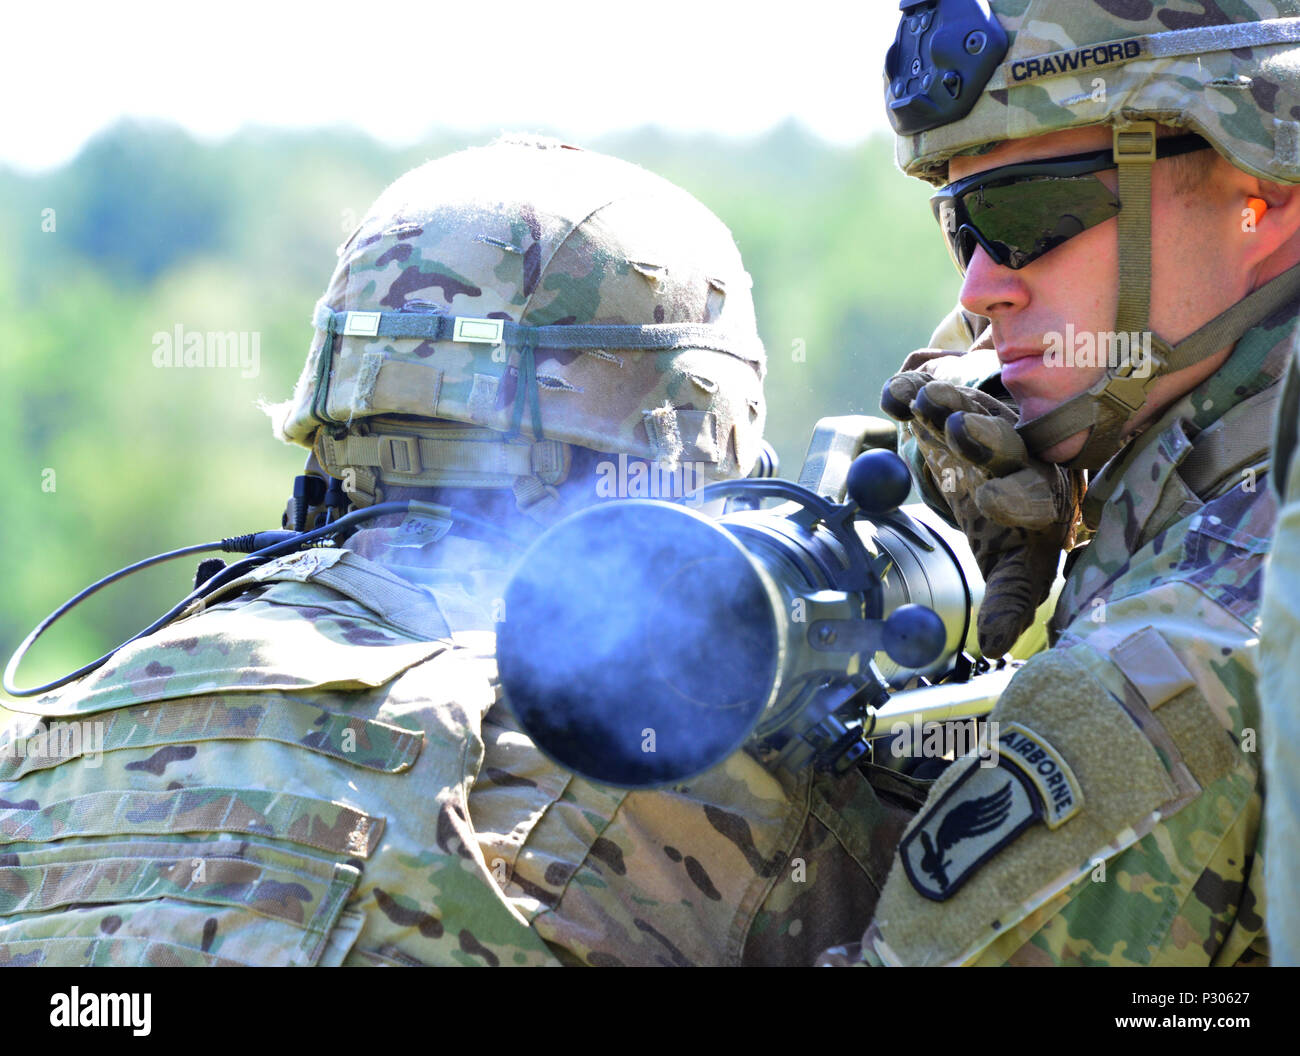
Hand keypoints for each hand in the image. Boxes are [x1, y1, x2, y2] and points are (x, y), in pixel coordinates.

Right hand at [881, 373, 1083, 656]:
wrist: (992, 468)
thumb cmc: (1008, 529)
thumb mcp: (1014, 566)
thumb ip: (1008, 601)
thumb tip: (997, 645)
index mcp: (1042, 499)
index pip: (1038, 495)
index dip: (1017, 498)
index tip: (987, 502)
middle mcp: (1021, 452)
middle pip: (1009, 441)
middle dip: (986, 437)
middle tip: (961, 433)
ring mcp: (987, 418)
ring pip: (973, 406)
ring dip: (949, 403)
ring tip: (923, 401)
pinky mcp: (953, 396)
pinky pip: (936, 385)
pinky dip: (913, 387)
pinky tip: (894, 394)